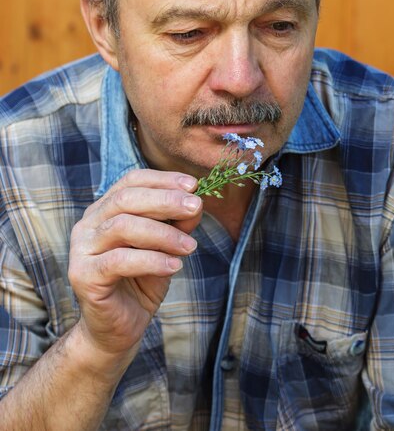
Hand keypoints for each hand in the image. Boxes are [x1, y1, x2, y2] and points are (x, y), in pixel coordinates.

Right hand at [68, 169, 201, 358]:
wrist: (119, 329)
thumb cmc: (142, 282)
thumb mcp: (165, 248)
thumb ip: (177, 225)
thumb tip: (196, 203)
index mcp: (105, 210)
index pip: (131, 181)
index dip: (162, 180)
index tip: (193, 185)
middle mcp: (88, 224)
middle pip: (125, 199)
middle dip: (164, 200)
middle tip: (195, 206)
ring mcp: (81, 249)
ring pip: (122, 227)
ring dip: (162, 234)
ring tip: (190, 247)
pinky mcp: (83, 276)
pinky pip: (120, 261)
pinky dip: (151, 260)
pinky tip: (174, 266)